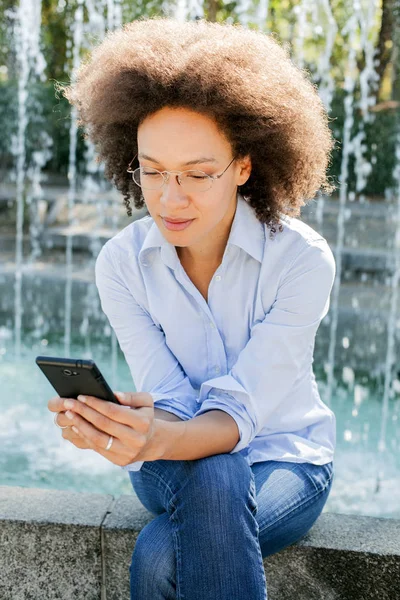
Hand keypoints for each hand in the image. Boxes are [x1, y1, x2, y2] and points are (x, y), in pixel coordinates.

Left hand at [47, 391, 164, 466]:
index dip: (96, 403)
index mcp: (143, 422)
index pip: (114, 411)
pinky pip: (98, 448)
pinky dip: (85, 436)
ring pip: (98, 439)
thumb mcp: (145, 402)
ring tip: (69, 414)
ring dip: (80, 425)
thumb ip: (131, 396)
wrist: (149, 442)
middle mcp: (136, 439)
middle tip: (69, 403)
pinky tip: (76, 426)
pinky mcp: (119, 460)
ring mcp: (127, 452)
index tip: (81, 396)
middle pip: (104, 424)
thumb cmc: (143, 416)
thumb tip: (113, 395)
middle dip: (84, 412)